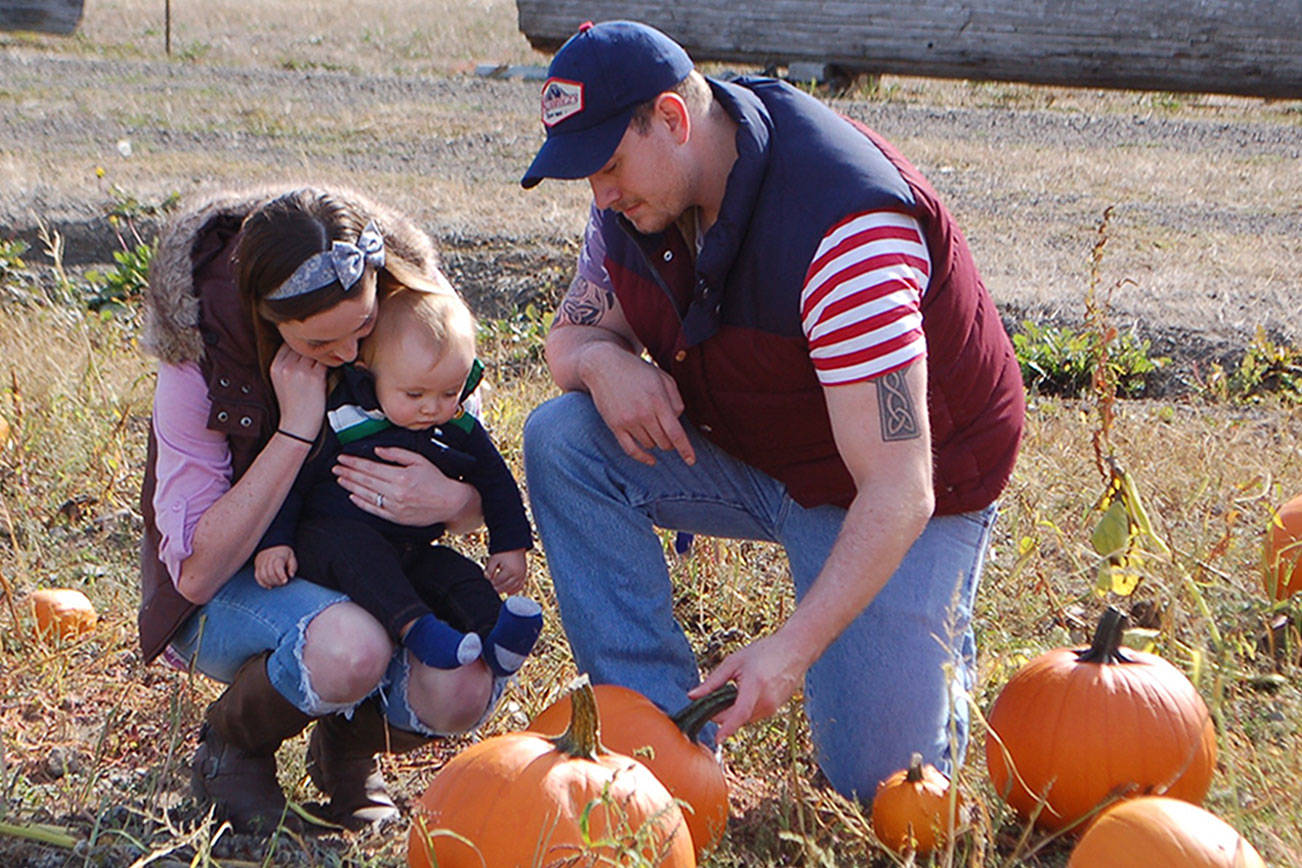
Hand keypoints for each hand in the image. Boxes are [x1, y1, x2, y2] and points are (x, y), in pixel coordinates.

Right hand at [254, 545, 295, 588]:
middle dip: (276, 581)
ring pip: (262, 575)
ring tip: (276, 584)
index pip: (277, 566)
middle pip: (270, 573)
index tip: (285, 581)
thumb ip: (293, 567)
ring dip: (270, 583)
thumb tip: (291, 575)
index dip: (281, 575)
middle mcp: (267, 558)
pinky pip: (257, 576)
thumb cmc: (285, 556)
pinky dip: (263, 583)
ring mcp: (261, 562)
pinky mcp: (257, 566)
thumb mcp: (292, 558)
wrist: (274, 547)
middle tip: (282, 584)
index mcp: (278, 556)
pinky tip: (269, 586)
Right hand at [268, 344, 326, 438]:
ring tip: (332, 357)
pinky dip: (333, 362)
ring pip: (316, 351)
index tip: (312, 347)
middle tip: (326, 348)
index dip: (302, 343)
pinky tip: (337, 365)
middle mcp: (286, 365)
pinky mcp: (314, 377)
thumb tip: (306, 348)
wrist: (297, 426)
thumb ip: (289, 364)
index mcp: (276, 365)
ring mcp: (300, 370)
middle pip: (304, 345)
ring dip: (325, 353)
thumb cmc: (293, 406)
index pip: (290, 342)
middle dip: (315, 347)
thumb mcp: (281, 382)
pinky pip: (326, 361)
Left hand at [333, 446, 480, 527]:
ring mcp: (394, 506)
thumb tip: (377, 450)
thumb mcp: (419, 460)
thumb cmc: (436, 479)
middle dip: (348, 473)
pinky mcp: (395, 517)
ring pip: (366, 495)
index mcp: (401, 476)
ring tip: (339, 479)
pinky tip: (352, 495)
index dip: (354, 462)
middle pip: (365, 481)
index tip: (343, 458)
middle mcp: (396, 492)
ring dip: (350, 486)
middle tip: (335, 467)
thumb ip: (397, 454)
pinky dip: (360, 502)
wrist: (449, 502)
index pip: (370, 468)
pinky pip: (373, 509)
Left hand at [485, 549, 527, 594]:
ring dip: (504, 590)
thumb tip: (487, 579)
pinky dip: (514, 590)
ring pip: (513, 588)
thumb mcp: (494, 559)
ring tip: (498, 589)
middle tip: (491, 587)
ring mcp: (522, 576)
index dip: (491, 583)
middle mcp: (517, 574)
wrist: (515, 545)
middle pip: (505, 587)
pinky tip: (508, 592)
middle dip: (497, 588)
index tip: (487, 583)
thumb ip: (489, 570)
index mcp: (509, 570)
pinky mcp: (524, 575)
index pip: (498, 582)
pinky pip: (520, 587)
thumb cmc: (503, 552)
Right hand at [582, 345, 694, 466]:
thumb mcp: (663, 378)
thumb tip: (678, 421)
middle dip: (670, 441)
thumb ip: (676, 400)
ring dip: (656, 441)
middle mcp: (643, 413)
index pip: (675, 432)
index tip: (691, 460)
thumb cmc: (637, 371)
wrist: (603, 365)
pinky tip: (651, 460)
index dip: (685, 449)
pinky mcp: (615, 426)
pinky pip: (631, 450)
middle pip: (664, 442)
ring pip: (650, 445)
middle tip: (669, 431)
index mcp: (658, 400)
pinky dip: (643, 457)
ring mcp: (628, 421)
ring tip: (653, 425)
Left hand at [687, 631, 812, 741]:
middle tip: (716, 697)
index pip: (739, 714)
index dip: (726, 728)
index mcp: (755, 685)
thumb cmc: (763, 652)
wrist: (794, 650)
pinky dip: (746, 708)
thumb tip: (692, 696)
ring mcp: (774, 706)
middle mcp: (766, 700)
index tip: (717, 739)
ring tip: (739, 687)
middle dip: (723, 713)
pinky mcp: (776, 709)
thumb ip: (713, 681)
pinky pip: (755, 715)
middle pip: (738, 718)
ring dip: (735, 710)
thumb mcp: (734, 662)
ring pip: (745, 718)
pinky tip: (749, 690)